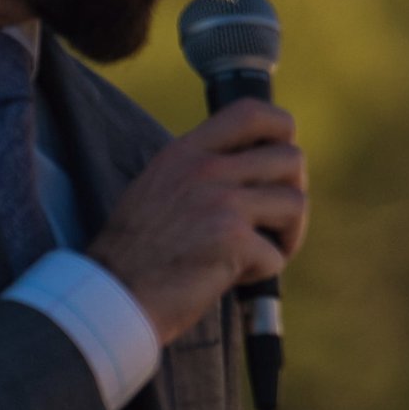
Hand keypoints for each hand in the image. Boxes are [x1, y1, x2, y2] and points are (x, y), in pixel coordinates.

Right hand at [88, 100, 305, 343]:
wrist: (112, 297)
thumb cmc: (137, 253)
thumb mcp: (159, 189)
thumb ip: (202, 171)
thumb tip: (258, 165)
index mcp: (185, 152)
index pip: (250, 112)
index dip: (281, 129)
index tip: (282, 155)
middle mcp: (204, 169)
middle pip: (290, 158)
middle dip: (293, 193)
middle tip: (273, 222)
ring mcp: (220, 201)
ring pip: (295, 203)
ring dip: (286, 236)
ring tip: (255, 254)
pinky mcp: (232, 238)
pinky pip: (277, 254)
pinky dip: (261, 273)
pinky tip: (228, 278)